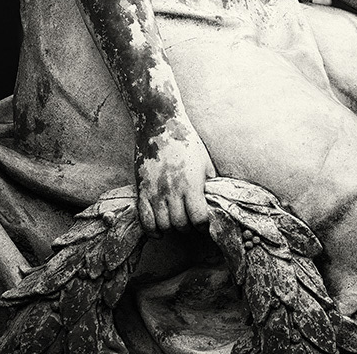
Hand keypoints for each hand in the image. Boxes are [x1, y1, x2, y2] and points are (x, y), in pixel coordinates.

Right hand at [135, 119, 215, 234]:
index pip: (199, 219)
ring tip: (176, 221)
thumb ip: (209, 183)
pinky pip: (145, 220)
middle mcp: (173, 191)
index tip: (204, 223)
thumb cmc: (186, 141)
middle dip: (188, 226)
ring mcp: (156, 192)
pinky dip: (152, 230)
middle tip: (190, 221)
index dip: (203, 225)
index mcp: (192, 184)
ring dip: (171, 227)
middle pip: (181, 225)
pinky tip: (159, 231)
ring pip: (164, 225)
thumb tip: (213, 201)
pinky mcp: (142, 190)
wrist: (160, 125)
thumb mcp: (205, 161)